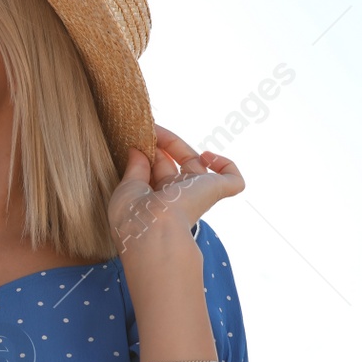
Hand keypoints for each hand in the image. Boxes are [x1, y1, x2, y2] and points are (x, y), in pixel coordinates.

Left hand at [108, 124, 242, 257]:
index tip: (136, 138)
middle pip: (176, 163)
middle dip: (162, 145)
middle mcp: (179, 196)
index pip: (158, 170)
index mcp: (158, 200)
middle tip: (146, 130)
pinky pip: (234, 180)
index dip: (150, 153)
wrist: (152, 231)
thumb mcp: (127, 189)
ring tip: (159, 133)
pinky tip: (207, 156)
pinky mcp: (215, 191)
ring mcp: (198, 193)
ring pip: (199, 164)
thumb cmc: (134, 216)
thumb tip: (137, 150)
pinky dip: (226, 164)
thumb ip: (135, 169)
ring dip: (180, 145)